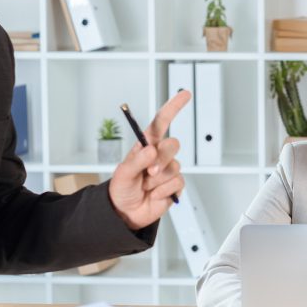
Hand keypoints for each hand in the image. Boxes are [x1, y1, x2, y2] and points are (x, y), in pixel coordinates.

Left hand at [108, 90, 190, 230]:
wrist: (126, 212)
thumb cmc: (121, 189)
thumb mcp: (123, 173)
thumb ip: (137, 160)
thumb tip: (152, 150)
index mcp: (146, 146)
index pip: (162, 122)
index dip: (173, 107)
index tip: (185, 94)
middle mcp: (159, 155)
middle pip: (173, 145)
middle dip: (161, 159)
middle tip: (148, 172)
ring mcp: (168, 170)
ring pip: (174, 167)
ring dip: (158, 179)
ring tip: (146, 187)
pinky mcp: (174, 185)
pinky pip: (177, 183)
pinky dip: (163, 191)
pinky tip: (154, 195)